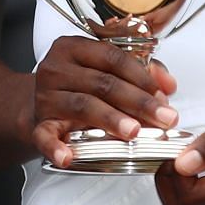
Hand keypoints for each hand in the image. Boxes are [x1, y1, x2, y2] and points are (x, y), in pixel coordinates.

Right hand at [27, 35, 179, 168]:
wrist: (36, 103)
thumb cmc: (77, 83)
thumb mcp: (103, 68)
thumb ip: (139, 71)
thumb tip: (168, 84)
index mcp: (73, 48)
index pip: (112, 57)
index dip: (141, 76)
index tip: (164, 95)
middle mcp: (56, 69)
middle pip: (102, 83)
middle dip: (137, 101)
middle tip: (163, 118)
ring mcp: (45, 97)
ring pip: (83, 106)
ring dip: (111, 119)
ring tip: (134, 132)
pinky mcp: (38, 124)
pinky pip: (45, 136)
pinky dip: (55, 147)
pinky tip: (68, 157)